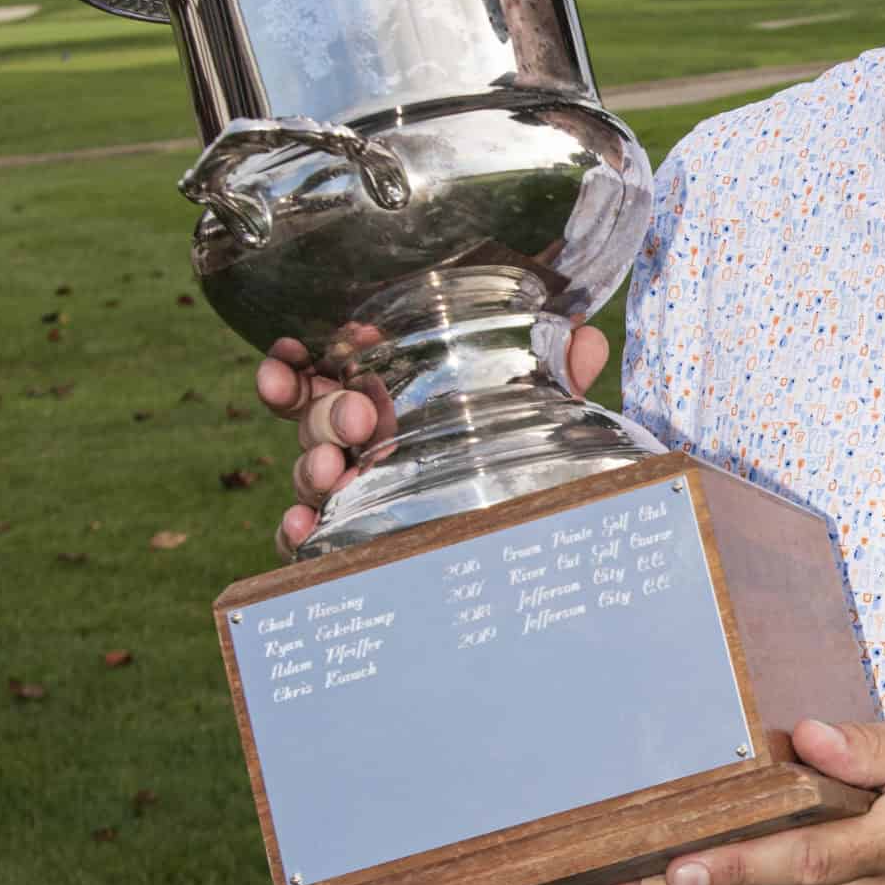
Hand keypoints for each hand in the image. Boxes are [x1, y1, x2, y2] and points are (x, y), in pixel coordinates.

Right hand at [256, 321, 611, 554]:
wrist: (520, 546)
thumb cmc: (507, 454)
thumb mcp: (534, 414)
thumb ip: (558, 377)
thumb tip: (590, 338)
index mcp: (386, 398)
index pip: (327, 371)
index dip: (299, 360)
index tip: (295, 350)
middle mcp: (360, 440)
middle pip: (316, 419)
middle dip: (326, 414)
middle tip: (358, 421)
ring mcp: (351, 489)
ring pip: (309, 471)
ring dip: (310, 464)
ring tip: (329, 468)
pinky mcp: (348, 538)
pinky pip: (308, 535)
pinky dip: (295, 528)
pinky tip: (303, 525)